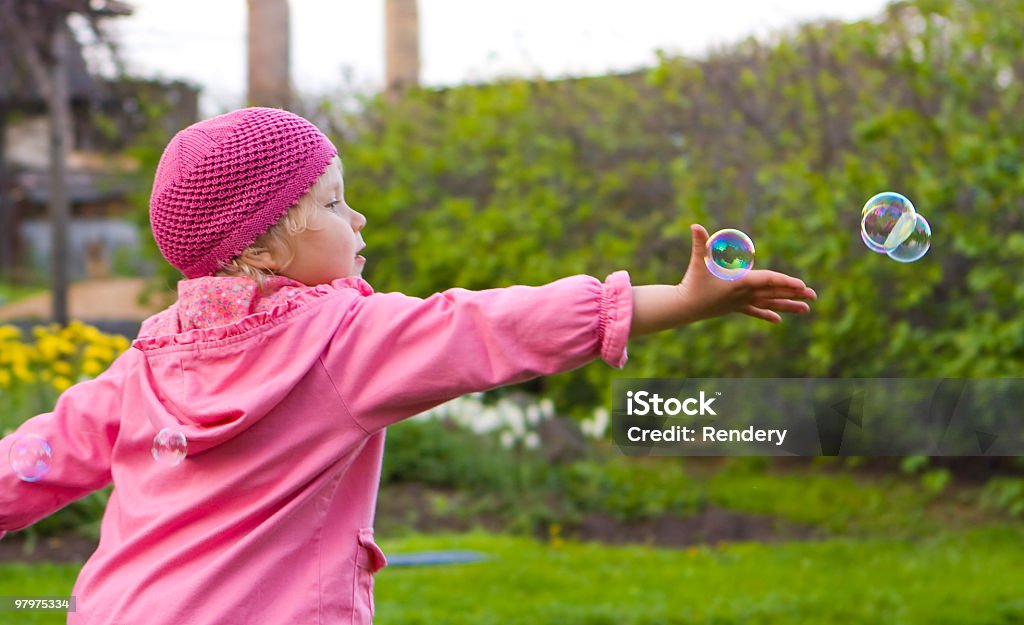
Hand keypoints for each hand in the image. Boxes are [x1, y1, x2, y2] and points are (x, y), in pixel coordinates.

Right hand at [676, 224, 816, 323]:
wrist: (684, 307)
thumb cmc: (692, 282)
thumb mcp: (697, 262)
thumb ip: (699, 243)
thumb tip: (695, 225)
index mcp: (740, 282)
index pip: (768, 281)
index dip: (785, 282)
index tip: (801, 285)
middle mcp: (745, 294)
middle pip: (774, 293)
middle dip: (794, 294)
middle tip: (814, 296)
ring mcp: (742, 302)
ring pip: (769, 304)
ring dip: (788, 306)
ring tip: (806, 310)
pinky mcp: (736, 307)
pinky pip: (755, 311)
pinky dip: (767, 314)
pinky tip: (779, 320)